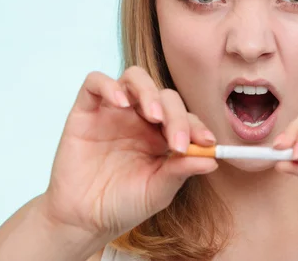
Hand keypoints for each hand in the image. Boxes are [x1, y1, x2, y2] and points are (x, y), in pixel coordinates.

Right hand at [41, 66, 217, 242]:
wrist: (84, 219)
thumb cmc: (123, 204)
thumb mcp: (158, 190)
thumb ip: (181, 171)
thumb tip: (213, 160)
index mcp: (161, 134)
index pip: (184, 117)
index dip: (197, 126)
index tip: (207, 142)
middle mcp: (140, 117)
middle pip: (164, 96)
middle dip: (176, 115)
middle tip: (177, 141)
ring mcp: (114, 111)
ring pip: (135, 78)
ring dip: (149, 92)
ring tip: (153, 116)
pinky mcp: (86, 110)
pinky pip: (95, 82)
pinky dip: (108, 85)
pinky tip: (120, 103)